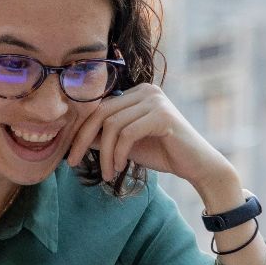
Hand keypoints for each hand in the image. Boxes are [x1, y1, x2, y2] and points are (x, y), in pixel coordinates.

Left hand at [65, 83, 229, 186]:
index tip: (68, 154)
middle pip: (101, 113)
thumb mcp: (126, 144)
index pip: (98, 107)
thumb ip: (104, 137)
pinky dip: (118, 153)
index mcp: (136, 93)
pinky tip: (119, 167)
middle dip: (82, 140)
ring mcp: (155, 100)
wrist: (197, 165)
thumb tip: (73, 138)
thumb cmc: (163, 153)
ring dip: (104, 154)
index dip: (79, 130)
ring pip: (112, 125)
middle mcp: (145, 91)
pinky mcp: (162, 115)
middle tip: (72, 163)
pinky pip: (127, 134)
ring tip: (107, 173)